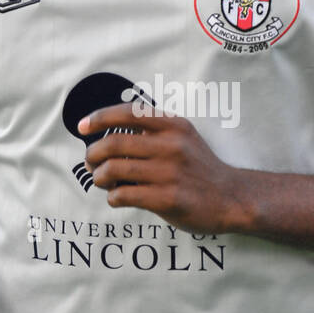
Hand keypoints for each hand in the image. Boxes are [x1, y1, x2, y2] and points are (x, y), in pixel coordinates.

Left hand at [79, 102, 249, 233]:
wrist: (231, 197)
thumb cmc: (199, 167)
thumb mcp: (183, 137)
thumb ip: (153, 130)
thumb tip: (108, 132)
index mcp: (173, 126)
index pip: (127, 113)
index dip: (98, 118)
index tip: (82, 126)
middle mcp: (171, 146)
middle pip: (113, 143)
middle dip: (92, 154)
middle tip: (90, 162)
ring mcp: (169, 173)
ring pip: (113, 170)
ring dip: (99, 177)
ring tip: (102, 181)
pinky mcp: (167, 199)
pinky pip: (123, 195)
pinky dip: (113, 197)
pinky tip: (118, 198)